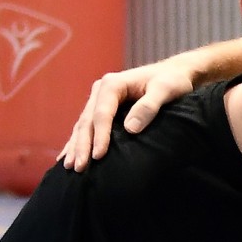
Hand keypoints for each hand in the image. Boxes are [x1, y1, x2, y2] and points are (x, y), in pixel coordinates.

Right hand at [60, 53, 211, 169]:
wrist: (174, 73)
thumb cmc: (172, 81)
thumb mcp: (165, 90)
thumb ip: (148, 107)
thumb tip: (130, 129)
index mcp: (113, 84)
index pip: (102, 114)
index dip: (100, 136)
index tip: (99, 156)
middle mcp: (101, 90)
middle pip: (87, 121)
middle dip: (82, 145)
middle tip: (78, 168)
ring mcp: (99, 99)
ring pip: (83, 125)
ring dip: (76, 146)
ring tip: (70, 166)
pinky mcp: (102, 108)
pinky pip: (86, 126)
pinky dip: (77, 141)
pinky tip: (68, 156)